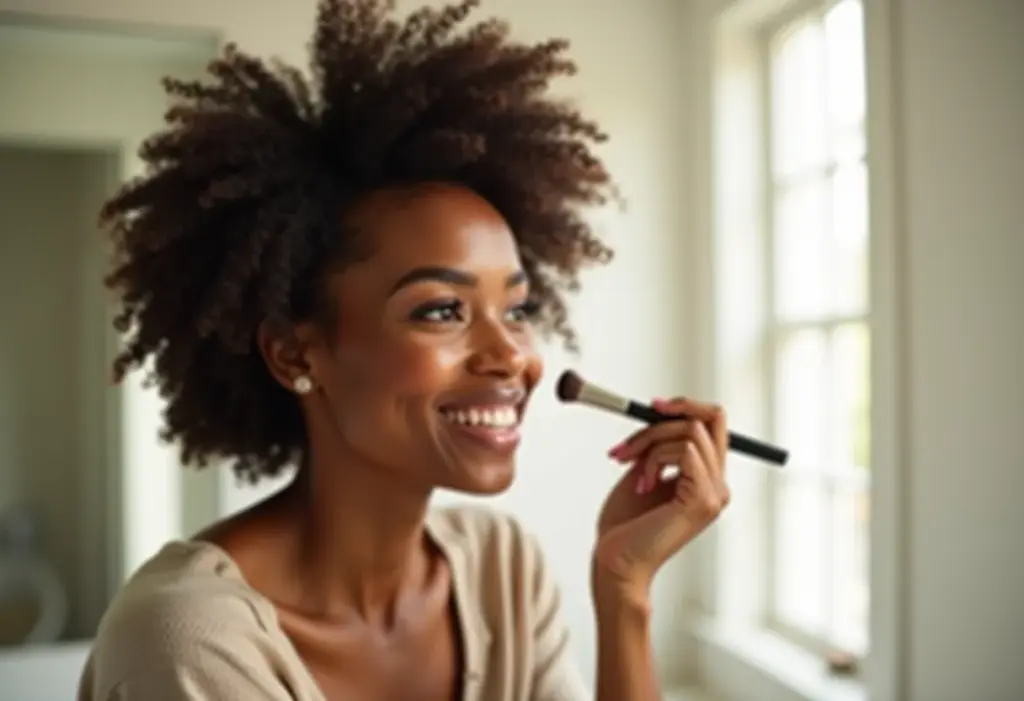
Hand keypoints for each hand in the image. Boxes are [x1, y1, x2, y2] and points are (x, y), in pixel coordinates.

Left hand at [591, 397, 729, 599]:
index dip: (685, 406)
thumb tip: (659, 413)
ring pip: (691, 431)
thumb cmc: (623, 526)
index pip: (714, 424)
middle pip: (712, 419)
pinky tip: (642, 484)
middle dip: (664, 417)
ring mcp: (715, 493)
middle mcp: (717, 485)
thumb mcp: (641, 472)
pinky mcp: (703, 500)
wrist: (616, 561)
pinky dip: (654, 458)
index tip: (651, 406)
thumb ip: (658, 447)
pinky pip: (684, 450)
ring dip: (650, 442)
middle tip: (632, 435)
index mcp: (706, 479)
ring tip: (630, 468)